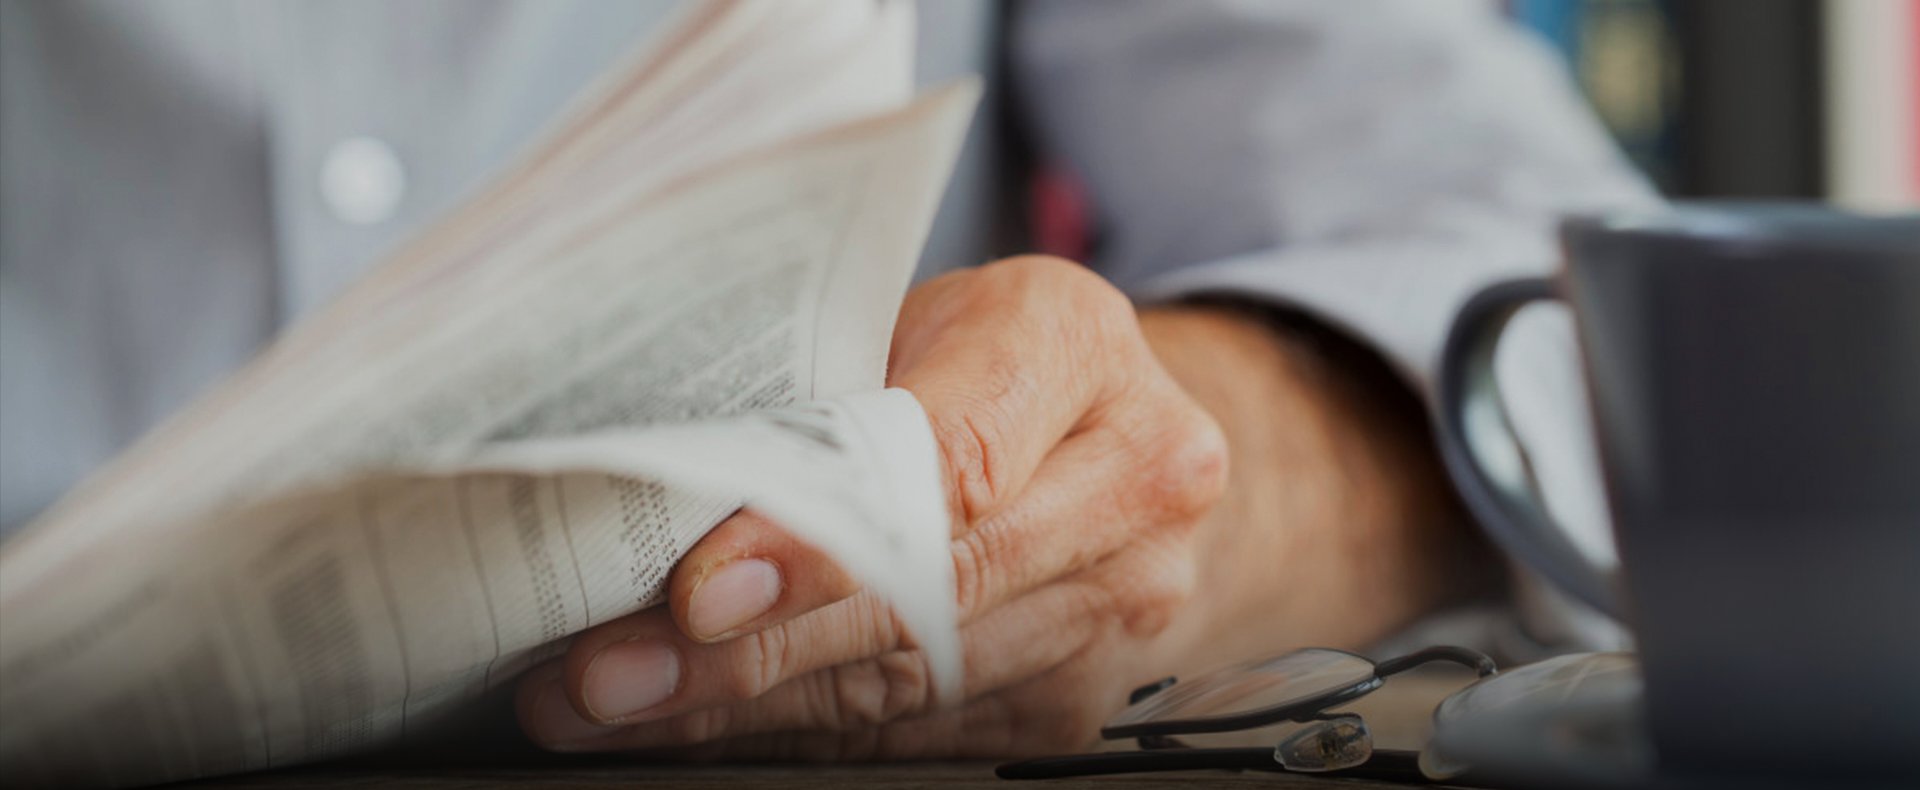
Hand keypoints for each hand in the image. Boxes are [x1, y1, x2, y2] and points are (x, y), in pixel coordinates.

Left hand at [515, 256, 1481, 757]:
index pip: (948, 464)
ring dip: (748, 706)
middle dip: (748, 649)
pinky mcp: (1079, 702)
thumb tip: (655, 492)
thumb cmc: (990, 360)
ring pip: (910, 684)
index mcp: (1078, 347)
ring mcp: (1122, 609)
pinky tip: (702, 721)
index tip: (698, 590)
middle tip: (604, 673)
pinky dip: (798, 733)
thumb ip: (825, 395)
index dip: (819, 539)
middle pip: (927, 595)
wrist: (1134, 447)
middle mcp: (1131, 484)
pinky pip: (919, 733)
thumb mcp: (919, 319)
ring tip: (613, 704)